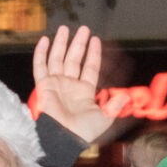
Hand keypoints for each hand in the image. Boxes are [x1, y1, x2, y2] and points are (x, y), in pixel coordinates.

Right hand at [31, 25, 115, 144]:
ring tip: (64, 29)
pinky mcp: (43, 86)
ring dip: (61, 43)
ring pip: (57, 58)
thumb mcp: (104, 118)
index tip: (95, 40)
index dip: (93, 53)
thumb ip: (114, 106)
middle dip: (79, 43)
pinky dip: (41, 53)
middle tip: (83, 29)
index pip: (89, 67)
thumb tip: (127, 97)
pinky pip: (40, 66)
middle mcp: (69, 85)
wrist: (64, 137)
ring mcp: (55, 84)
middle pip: (74, 59)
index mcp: (84, 91)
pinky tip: (45, 40)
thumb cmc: (83, 131)